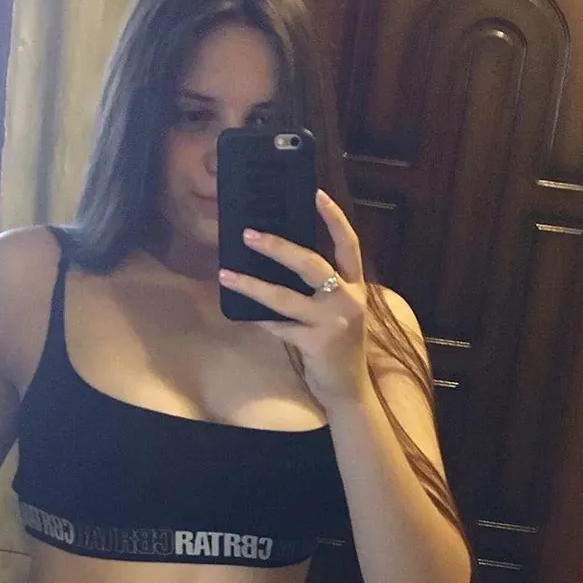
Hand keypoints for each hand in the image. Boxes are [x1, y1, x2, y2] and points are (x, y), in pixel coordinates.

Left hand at [218, 189, 370, 408]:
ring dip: (252, 285)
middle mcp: (348, 300)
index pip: (349, 244)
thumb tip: (279, 263)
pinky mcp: (316, 343)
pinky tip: (246, 314)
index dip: (334, 218)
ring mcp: (332, 322)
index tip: (316, 193)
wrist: (349, 389)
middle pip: (311, 264)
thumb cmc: (338, 346)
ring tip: (226, 275)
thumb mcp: (338, 312)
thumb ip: (322, 290)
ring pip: (285, 297)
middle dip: (278, 247)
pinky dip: (261, 320)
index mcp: (356, 287)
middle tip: (249, 234)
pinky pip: (279, 326)